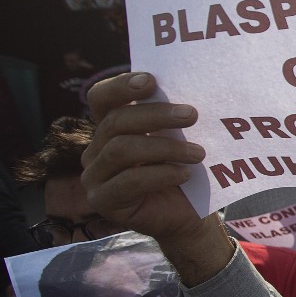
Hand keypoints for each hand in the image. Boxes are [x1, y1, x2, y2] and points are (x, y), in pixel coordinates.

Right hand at [81, 73, 232, 284]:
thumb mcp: (179, 138)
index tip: (151, 81)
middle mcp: (95, 149)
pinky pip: (128, 181)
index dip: (121, 86)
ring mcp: (94, 176)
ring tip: (198, 153)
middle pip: (117, 122)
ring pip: (122, 150)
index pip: (102, 98)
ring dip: (165, 148)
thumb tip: (190, 88)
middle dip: (156, 115)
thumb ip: (172, 116)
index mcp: (110, 127)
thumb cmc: (184, 170)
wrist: (189, 215)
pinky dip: (160, 174)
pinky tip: (184, 174)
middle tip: (192, 114)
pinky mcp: (103, 200)